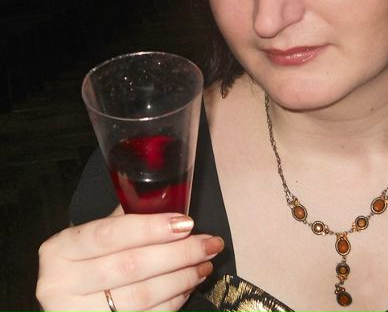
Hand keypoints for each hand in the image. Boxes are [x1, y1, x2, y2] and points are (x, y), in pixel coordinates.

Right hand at [36, 210, 224, 311]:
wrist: (67, 302)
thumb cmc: (87, 260)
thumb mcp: (95, 237)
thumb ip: (126, 219)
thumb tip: (172, 204)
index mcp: (60, 249)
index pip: (110, 234)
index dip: (151, 228)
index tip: (186, 222)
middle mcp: (59, 285)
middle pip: (131, 266)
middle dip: (179, 253)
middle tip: (210, 243)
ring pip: (142, 296)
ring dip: (182, 278)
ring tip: (205, 264)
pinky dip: (172, 301)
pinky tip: (188, 286)